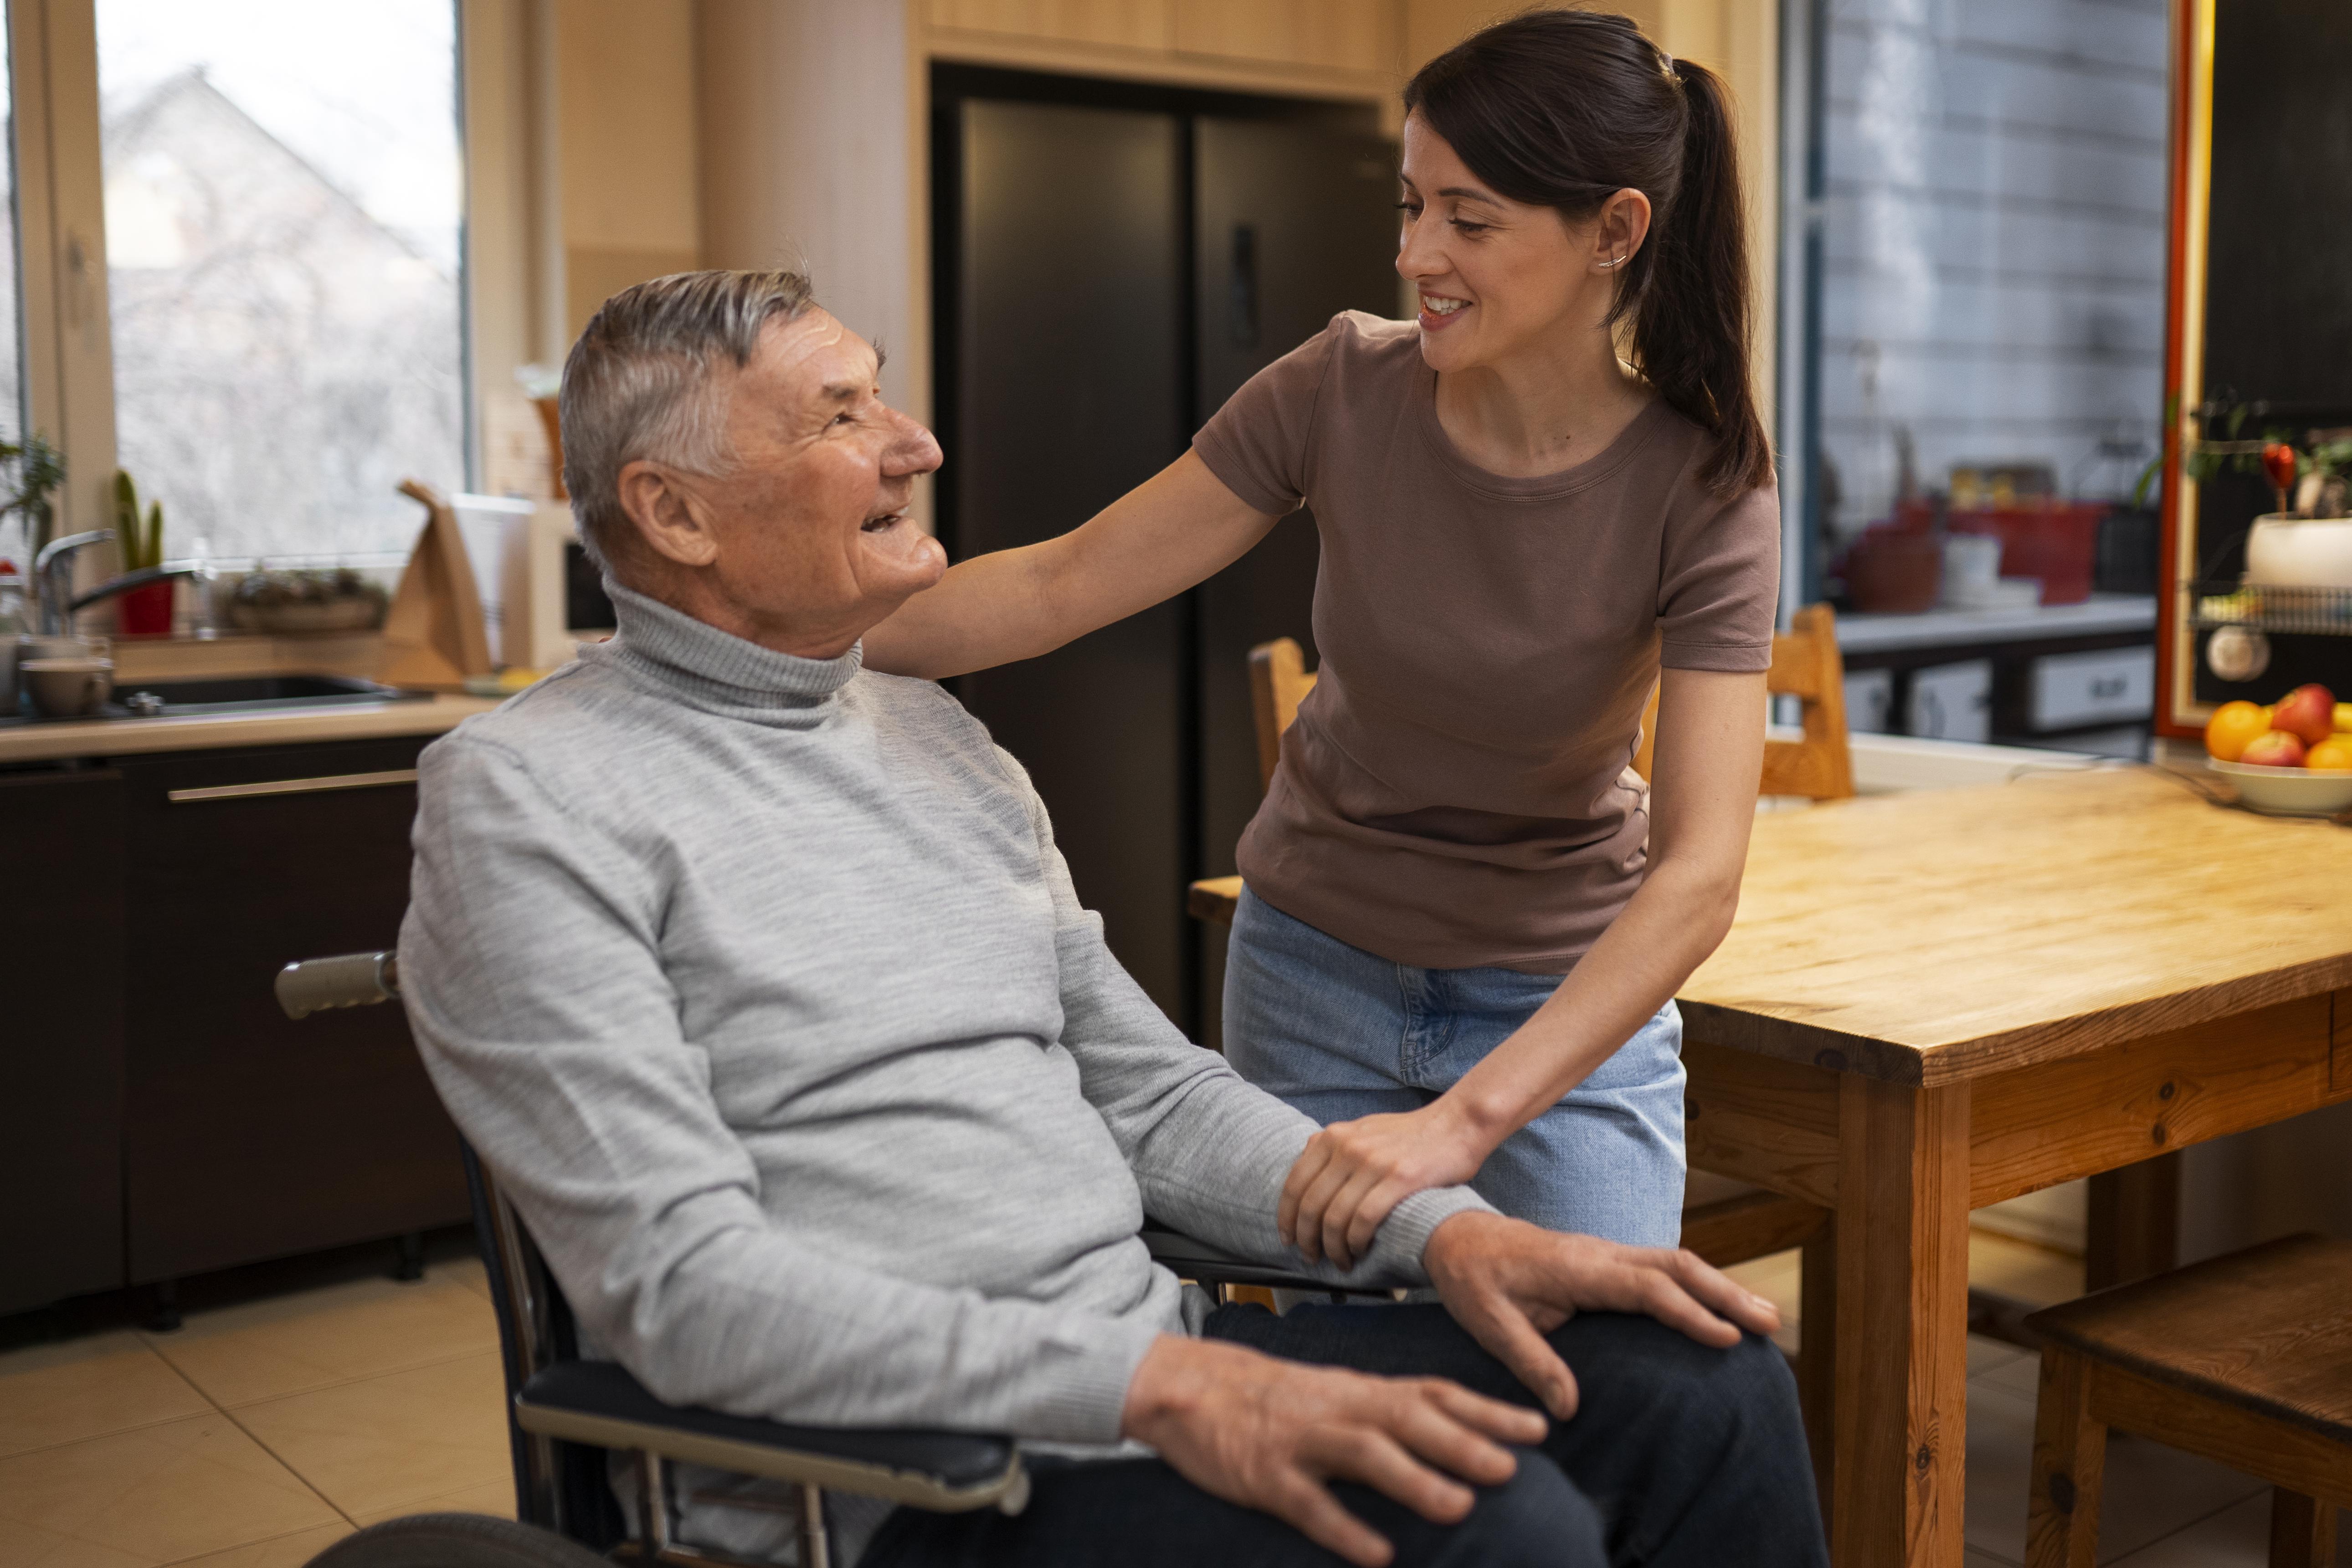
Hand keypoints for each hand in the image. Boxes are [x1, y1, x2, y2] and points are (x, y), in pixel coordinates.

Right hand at [1120, 1333, 1546, 1566]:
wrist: (1191, 1387)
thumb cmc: (1276, 1399)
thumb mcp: (1338, 1394)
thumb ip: (1390, 1412)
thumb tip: (1459, 1438)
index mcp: (1360, 1391)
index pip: (1434, 1393)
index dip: (1487, 1411)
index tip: (1539, 1428)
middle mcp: (1339, 1408)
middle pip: (1408, 1418)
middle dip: (1462, 1443)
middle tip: (1511, 1470)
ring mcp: (1301, 1440)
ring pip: (1364, 1454)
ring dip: (1414, 1480)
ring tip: (1459, 1509)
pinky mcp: (1265, 1475)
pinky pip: (1308, 1504)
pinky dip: (1344, 1528)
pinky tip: (1377, 1555)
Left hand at [1280, 1099, 1490, 1269]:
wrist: (1456, 1124)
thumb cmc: (1410, 1134)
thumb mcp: (1363, 1131)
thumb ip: (1335, 1149)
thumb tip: (1308, 1172)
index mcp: (1333, 1137)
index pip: (1295, 1184)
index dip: (1287, 1218)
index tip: (1288, 1239)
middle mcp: (1347, 1147)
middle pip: (1311, 1206)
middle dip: (1308, 1240)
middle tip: (1312, 1258)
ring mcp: (1373, 1162)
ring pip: (1336, 1218)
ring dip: (1333, 1248)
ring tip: (1341, 1262)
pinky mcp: (1399, 1178)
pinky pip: (1364, 1220)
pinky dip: (1357, 1242)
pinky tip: (1360, 1251)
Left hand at [1421, 1211, 1780, 1418]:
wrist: (1453, 1235)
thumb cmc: (1471, 1280)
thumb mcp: (1489, 1324)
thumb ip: (1530, 1361)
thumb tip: (1569, 1408)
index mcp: (1576, 1268)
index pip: (1646, 1288)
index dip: (1688, 1312)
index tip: (1726, 1337)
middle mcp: (1600, 1254)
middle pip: (1676, 1265)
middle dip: (1725, 1293)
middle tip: (1770, 1324)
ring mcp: (1606, 1253)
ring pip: (1675, 1262)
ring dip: (1720, 1286)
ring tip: (1763, 1316)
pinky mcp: (1607, 1260)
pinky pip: (1661, 1268)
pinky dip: (1698, 1283)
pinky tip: (1721, 1307)